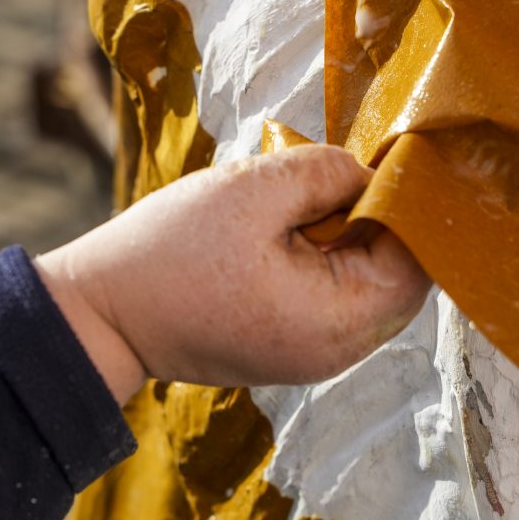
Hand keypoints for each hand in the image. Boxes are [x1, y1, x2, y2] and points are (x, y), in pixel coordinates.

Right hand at [35, 146, 429, 403]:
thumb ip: (326, 173)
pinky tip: (282, 234)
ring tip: (296, 207)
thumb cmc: (167, 255)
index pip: (415, 265)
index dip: (407, 209)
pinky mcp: (289, 346)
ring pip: (364, 286)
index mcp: (335, 322)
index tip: (382, 163)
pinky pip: (332, 298)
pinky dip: (323, 259)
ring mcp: (313, 356)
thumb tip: (368, 175)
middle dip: (374, 222)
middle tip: (330, 181)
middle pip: (396, 278)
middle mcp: (335, 353)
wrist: (102, 316)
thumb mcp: (251, 192)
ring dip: (346, 239)